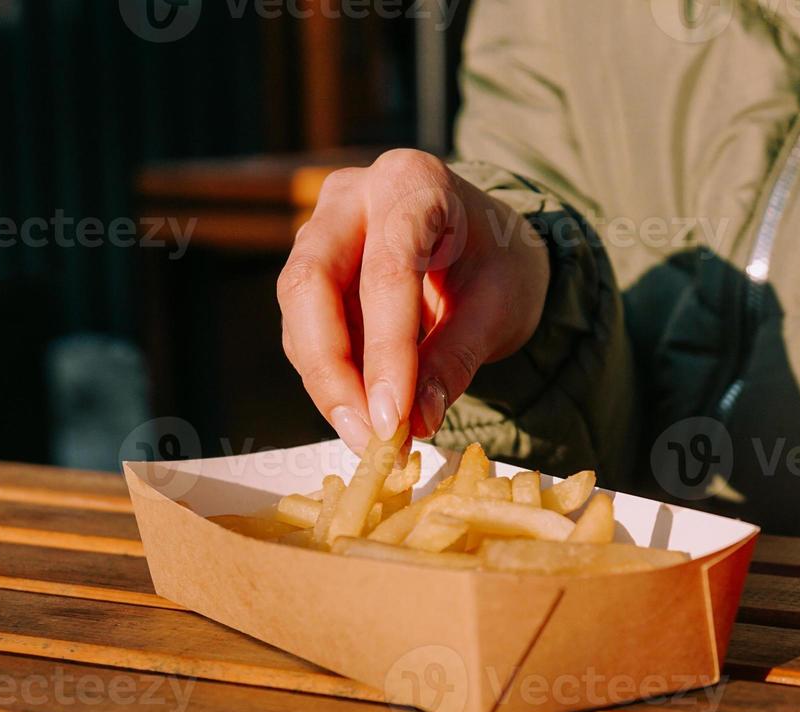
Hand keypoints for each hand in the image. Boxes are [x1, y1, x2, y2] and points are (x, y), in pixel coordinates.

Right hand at [278, 149, 550, 449]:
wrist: (489, 243)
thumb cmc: (500, 263)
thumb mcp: (500, 307)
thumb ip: (456, 359)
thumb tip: (417, 421)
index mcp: (412, 183)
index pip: (387, 270)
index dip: (385, 351)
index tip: (393, 420)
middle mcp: (353, 195)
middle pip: (311, 284)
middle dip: (333, 372)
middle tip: (368, 438)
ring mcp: (322, 228)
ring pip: (298, 311)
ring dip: (329, 383)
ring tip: (373, 440)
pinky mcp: (311, 268)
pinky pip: (306, 328)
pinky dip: (331, 377)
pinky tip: (364, 416)